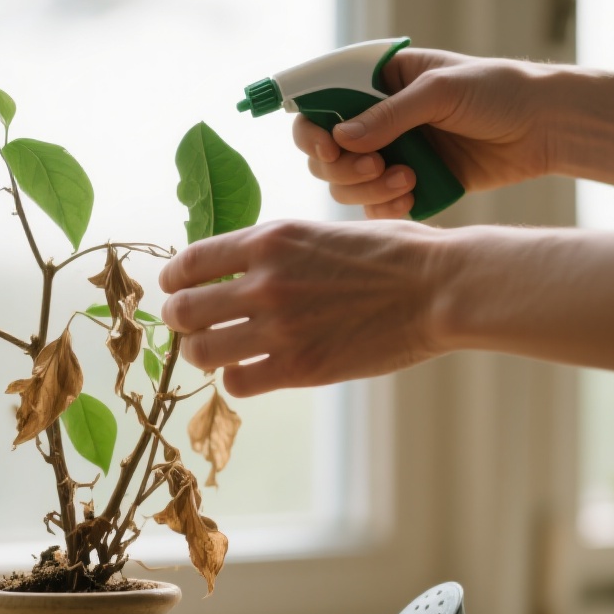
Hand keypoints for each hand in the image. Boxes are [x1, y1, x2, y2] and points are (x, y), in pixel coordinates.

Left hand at [158, 219, 451, 396]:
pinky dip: (237, 379)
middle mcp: (265, 282)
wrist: (440, 287)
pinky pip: (238, 382)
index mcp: (270, 240)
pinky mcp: (300, 367)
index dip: (173, 281)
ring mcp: (280, 327)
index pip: (190, 262)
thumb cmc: (395, 254)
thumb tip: (243, 266)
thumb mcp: (324, 230)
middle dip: (179, 320)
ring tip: (214, 353)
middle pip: (184, 310)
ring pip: (202, 351)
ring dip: (201, 354)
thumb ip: (279, 249)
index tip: (174, 290)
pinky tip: (252, 372)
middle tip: (188, 327)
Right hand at [295, 49, 557, 217]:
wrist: (543, 127)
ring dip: (367, 190)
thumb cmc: (497, 92)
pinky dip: (385, 209)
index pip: (322, 103)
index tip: (330, 148)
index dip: (313, 128)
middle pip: (326, 153)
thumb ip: (390, 115)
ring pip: (347, 185)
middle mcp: (377, 119)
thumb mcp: (441, 91)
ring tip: (407, 181)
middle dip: (343, 167)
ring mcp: (392, 154)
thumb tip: (340, 138)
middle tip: (375, 167)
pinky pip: (376, 208)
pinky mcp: (410, 185)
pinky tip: (411, 199)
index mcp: (379, 82)